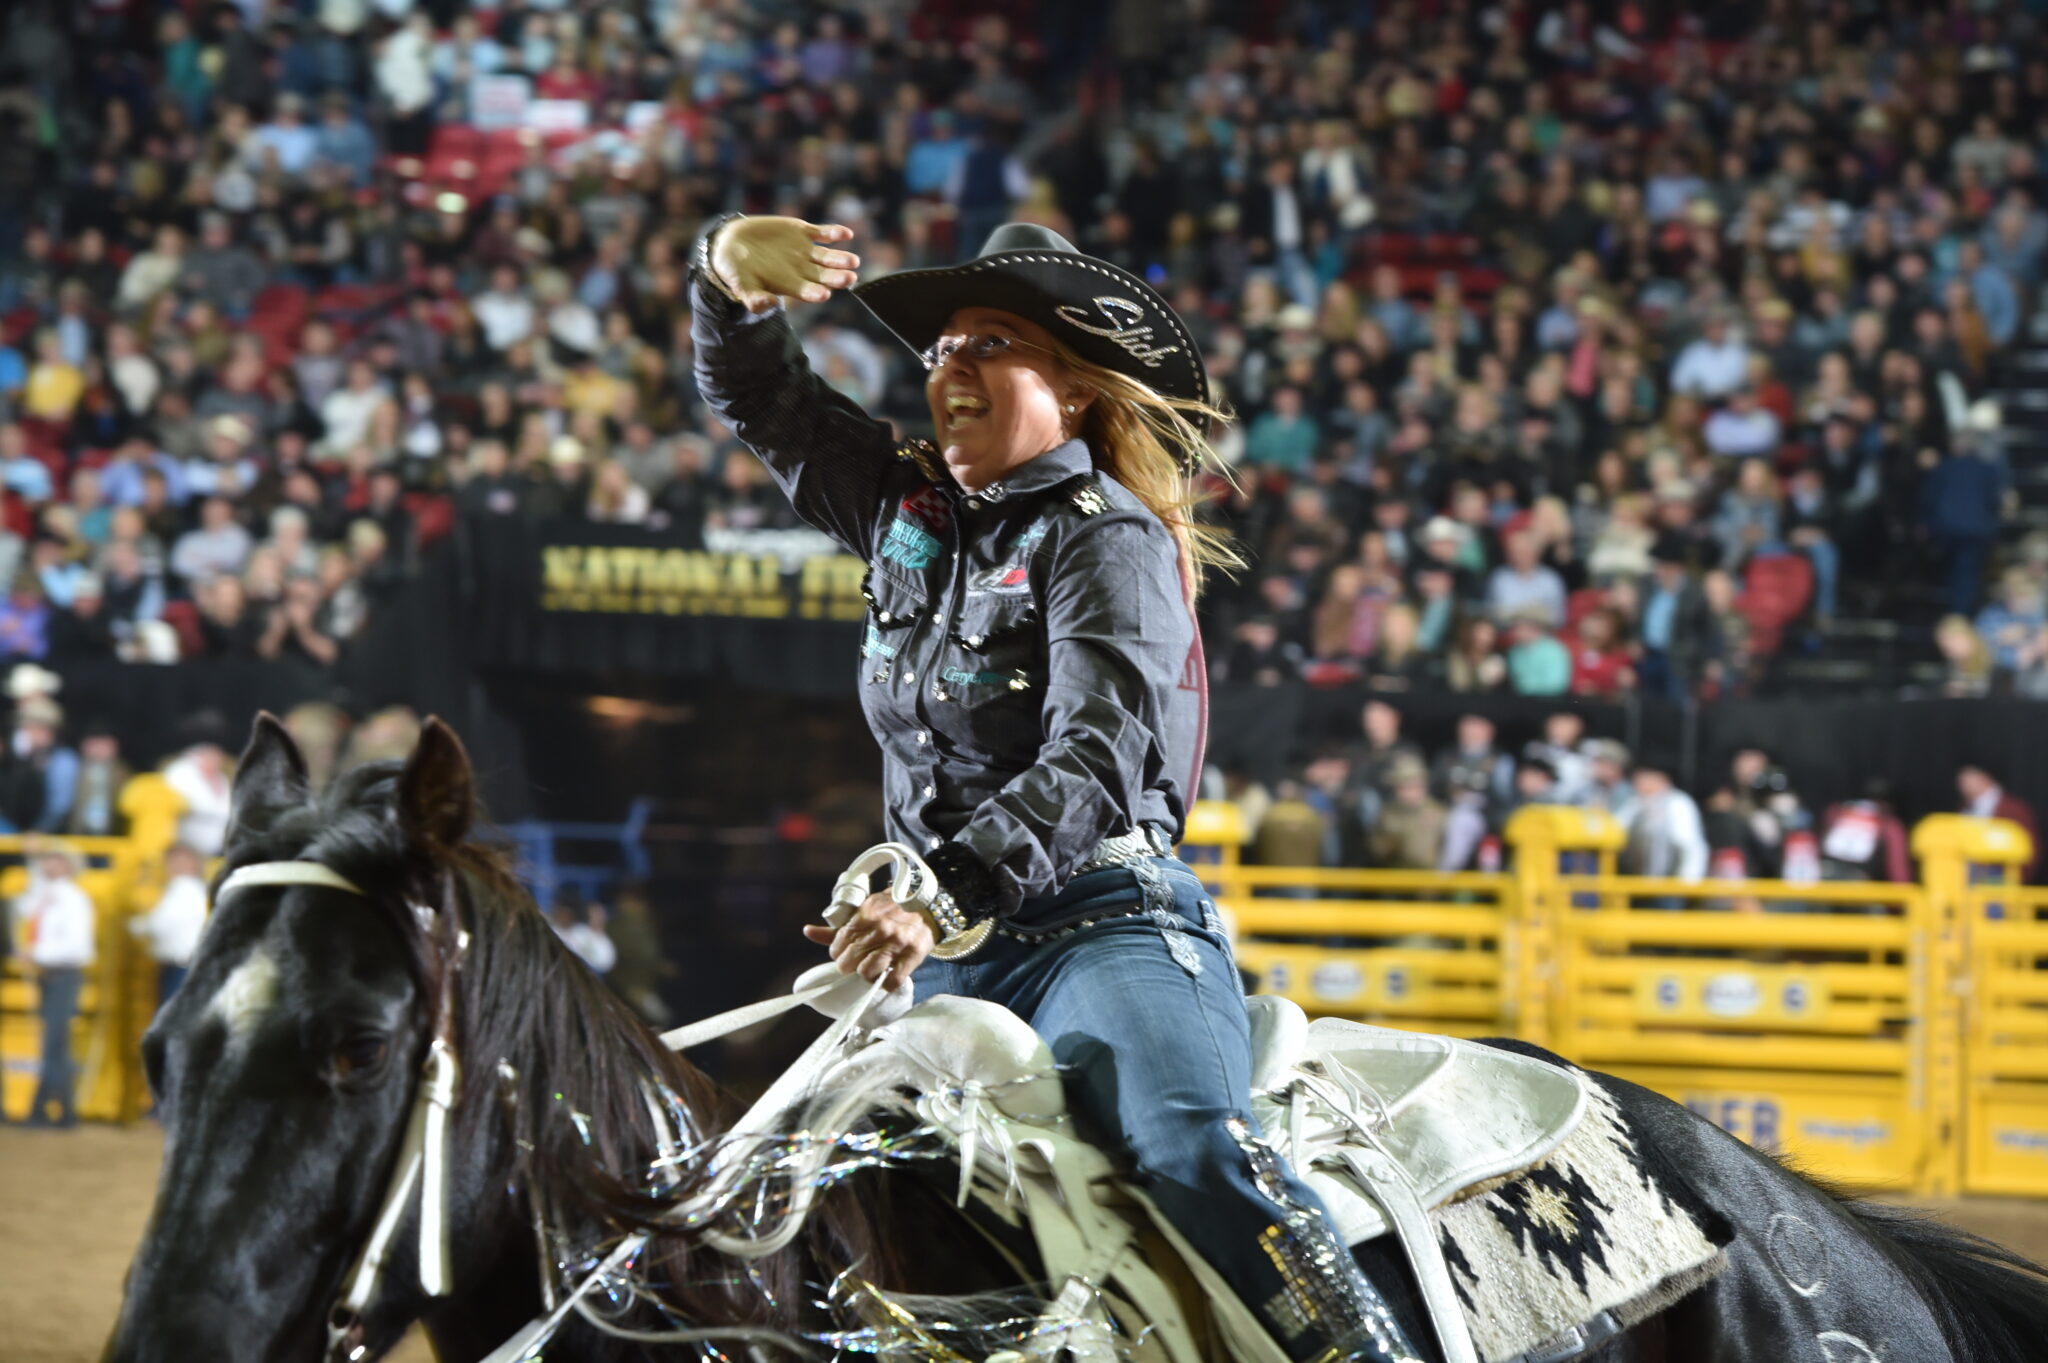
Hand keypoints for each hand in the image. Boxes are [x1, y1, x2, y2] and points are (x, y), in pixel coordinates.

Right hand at [709, 217, 861, 313]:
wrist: (732, 243)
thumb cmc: (737, 271)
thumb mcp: (741, 286)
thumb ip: (755, 298)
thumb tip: (769, 305)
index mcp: (790, 286)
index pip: (807, 291)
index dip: (815, 293)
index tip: (824, 295)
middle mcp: (802, 270)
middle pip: (824, 275)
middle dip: (838, 277)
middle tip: (850, 278)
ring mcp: (805, 251)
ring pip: (828, 256)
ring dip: (841, 258)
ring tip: (853, 261)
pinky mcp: (802, 231)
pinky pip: (823, 233)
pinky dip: (834, 233)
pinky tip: (845, 234)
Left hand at [802, 890, 933, 991]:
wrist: (930, 905)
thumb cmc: (892, 909)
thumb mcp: (864, 911)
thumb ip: (837, 927)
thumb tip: (807, 931)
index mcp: (864, 916)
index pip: (837, 945)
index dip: (837, 953)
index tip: (844, 953)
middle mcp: (879, 929)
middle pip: (848, 962)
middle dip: (848, 966)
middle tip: (856, 963)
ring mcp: (897, 944)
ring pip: (867, 972)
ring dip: (865, 975)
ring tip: (870, 970)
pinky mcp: (912, 957)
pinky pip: (892, 981)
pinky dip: (886, 984)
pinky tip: (886, 977)